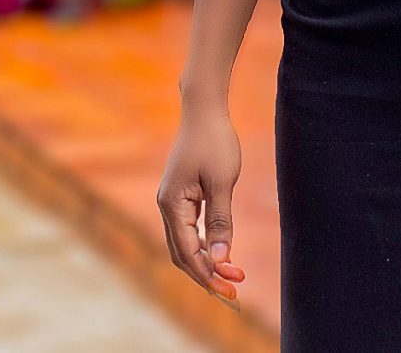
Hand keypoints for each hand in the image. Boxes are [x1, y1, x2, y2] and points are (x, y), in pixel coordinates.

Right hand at [157, 105, 247, 300]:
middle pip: (182, 254)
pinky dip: (204, 246)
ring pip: (184, 245)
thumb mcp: (223, 182)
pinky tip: (221, 252)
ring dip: (205, 262)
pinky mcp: (181, 196)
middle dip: (206, 274)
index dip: (209, 274)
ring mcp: (171, 202)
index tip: (233, 288)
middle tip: (234, 291)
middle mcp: (166, 206)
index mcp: (171, 204)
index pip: (188, 252)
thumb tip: (221, 259)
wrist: (204, 109)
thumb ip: (221, 222)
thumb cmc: (215, 141)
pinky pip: (189, 230)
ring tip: (231, 276)